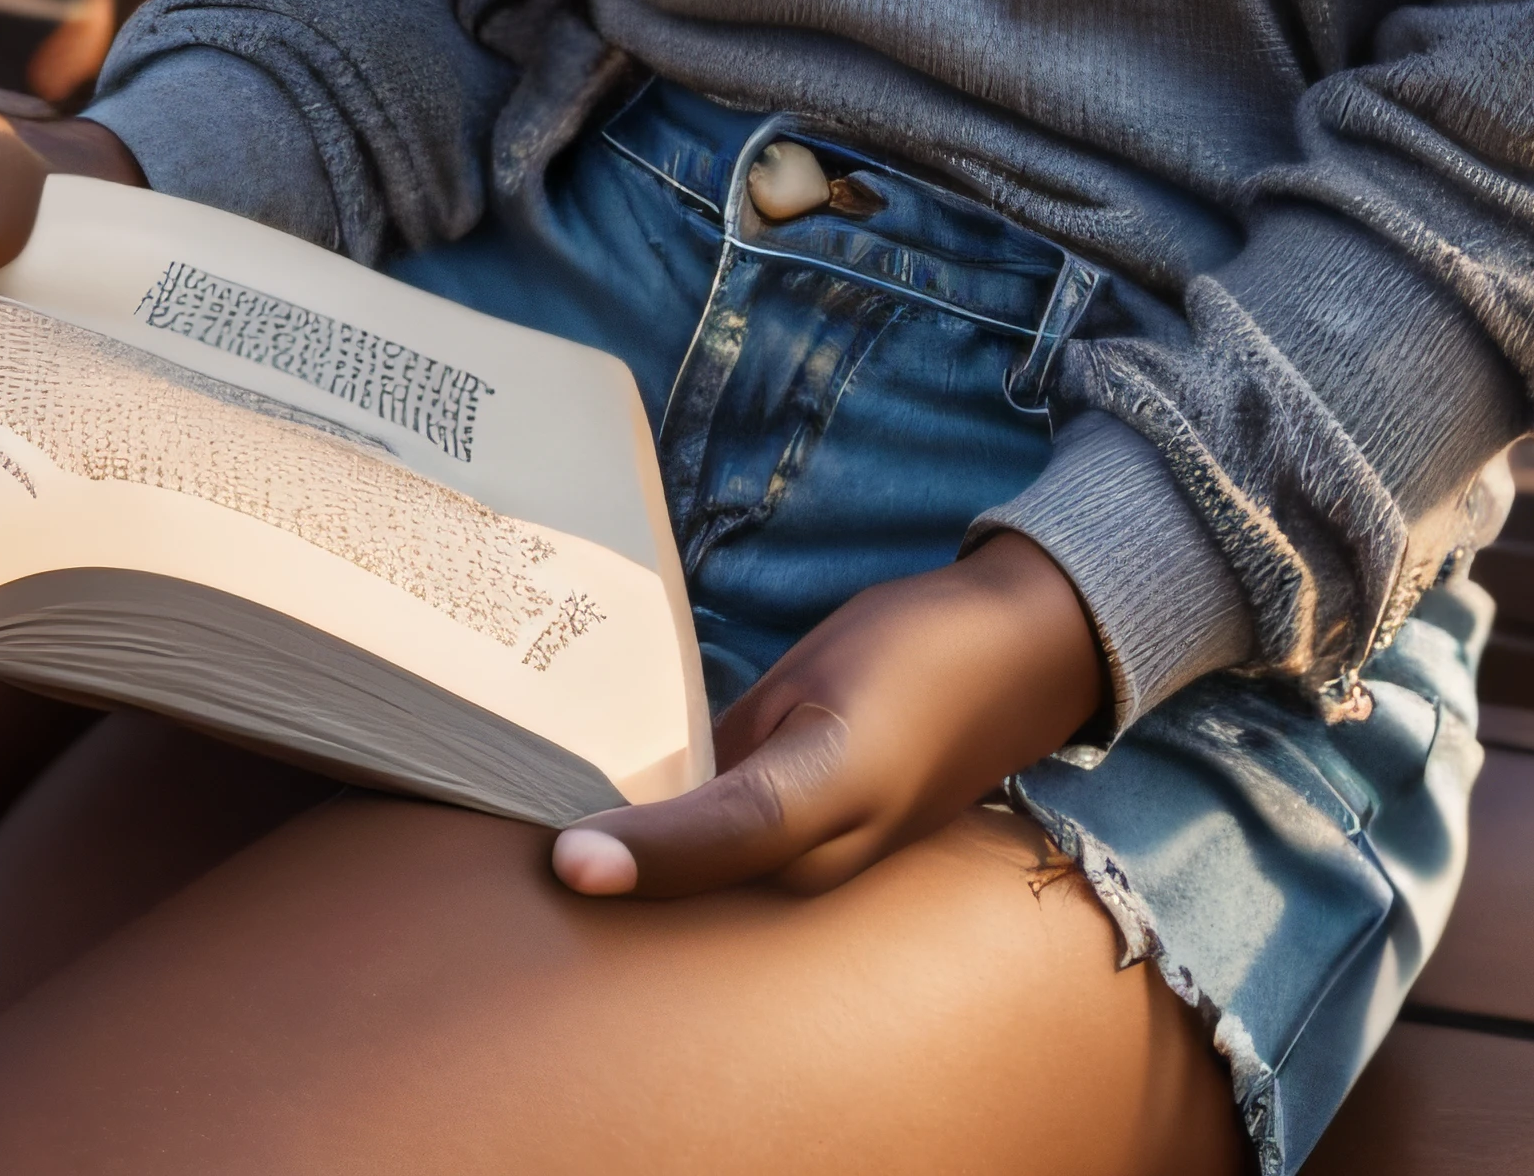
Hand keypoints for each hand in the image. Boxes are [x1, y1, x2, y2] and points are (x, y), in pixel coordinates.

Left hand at [552, 531, 1105, 902]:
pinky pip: (735, 866)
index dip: (637, 852)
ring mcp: (825, 869)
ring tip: (545, 811)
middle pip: (695, 885)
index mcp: (823, 799)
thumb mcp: (813, 677)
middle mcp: (821, 858)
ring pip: (708, 886)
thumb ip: (731, 748)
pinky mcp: (825, 857)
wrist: (1020, 655)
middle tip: (513, 817)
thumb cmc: (915, 647)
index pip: (711, 840)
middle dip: (612, 864)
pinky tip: (623, 812)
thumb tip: (646, 795)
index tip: (563, 859)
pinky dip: (678, 850)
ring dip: (638, 863)